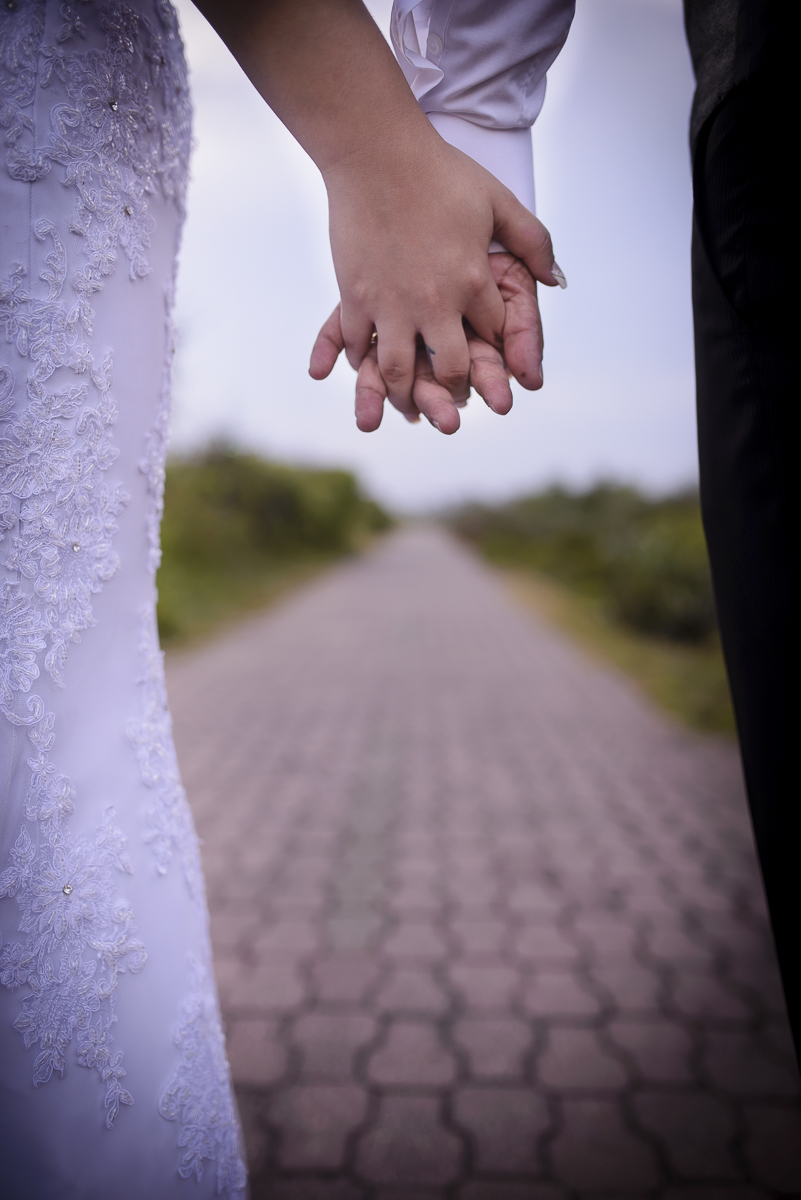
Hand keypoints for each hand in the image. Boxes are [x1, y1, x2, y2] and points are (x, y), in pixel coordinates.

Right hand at [323, 138, 561, 415]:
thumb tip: (556, 280)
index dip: (496, 352)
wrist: (376, 151)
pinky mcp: (354, 297)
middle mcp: (434, 301)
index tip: (491, 360)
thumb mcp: (498, 201)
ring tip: (409, 404)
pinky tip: (367, 367)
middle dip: (455, 390)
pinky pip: (359, 345)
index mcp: (473, 281)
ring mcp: (391, 303)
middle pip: (450, 369)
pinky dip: (362, 363)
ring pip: (399, 371)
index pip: (493, 336)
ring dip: (406, 395)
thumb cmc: (440, 171)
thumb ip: (534, 241)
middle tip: (455, 400)